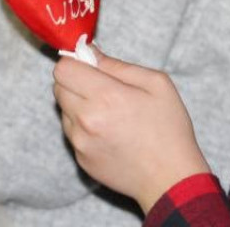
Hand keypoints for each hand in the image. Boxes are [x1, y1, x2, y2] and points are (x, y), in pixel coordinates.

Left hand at [53, 49, 210, 214]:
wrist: (171, 178)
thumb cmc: (169, 128)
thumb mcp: (155, 84)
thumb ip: (118, 65)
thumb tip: (90, 52)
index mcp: (105, 96)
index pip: (63, 69)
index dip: (75, 62)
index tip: (89, 64)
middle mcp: (86, 120)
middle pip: (58, 87)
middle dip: (75, 81)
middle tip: (101, 87)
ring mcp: (81, 143)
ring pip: (64, 110)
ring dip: (78, 105)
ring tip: (109, 113)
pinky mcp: (80, 159)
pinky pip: (72, 133)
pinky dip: (84, 127)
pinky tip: (109, 132)